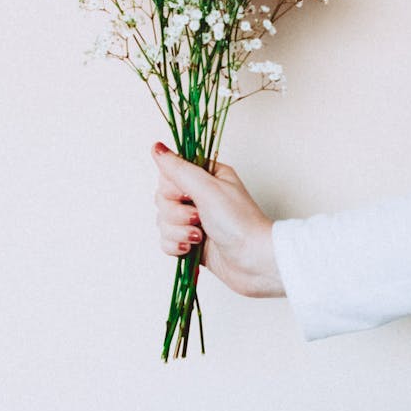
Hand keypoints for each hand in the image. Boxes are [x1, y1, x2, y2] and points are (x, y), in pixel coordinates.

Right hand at [151, 142, 284, 297]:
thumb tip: (156, 147)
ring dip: (178, 231)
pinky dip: (176, 245)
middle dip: (176, 213)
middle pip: (163, 198)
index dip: (172, 187)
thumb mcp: (207, 189)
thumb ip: (178, 169)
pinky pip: (166, 240)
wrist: (254, 262)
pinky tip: (191, 248)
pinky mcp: (191, 242)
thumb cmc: (239, 222)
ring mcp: (195, 220)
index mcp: (207, 176)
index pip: (170, 173)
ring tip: (199, 236)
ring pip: (163, 221)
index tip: (187, 194)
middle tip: (198, 217)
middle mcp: (200, 196)